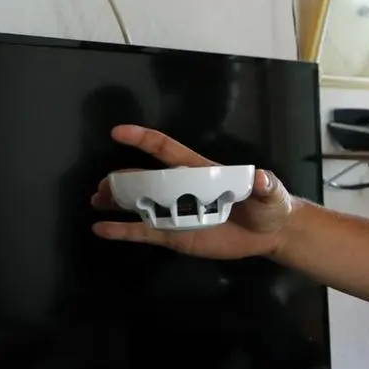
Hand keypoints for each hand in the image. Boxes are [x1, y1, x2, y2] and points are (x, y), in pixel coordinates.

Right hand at [90, 125, 295, 259]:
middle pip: (146, 179)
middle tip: (102, 185)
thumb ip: (264, 185)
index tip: (119, 132)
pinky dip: (122, 231)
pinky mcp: (176, 236)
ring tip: (97, 200)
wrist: (271, 233)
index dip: (144, 140)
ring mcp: (177, 213)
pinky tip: (101, 228)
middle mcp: (182, 190)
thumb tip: (260, 177)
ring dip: (117, 201)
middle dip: (123, 179)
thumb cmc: (268, 205)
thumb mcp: (269, 192)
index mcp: (199, 172)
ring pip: (140, 204)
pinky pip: (144, 232)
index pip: (168, 151)